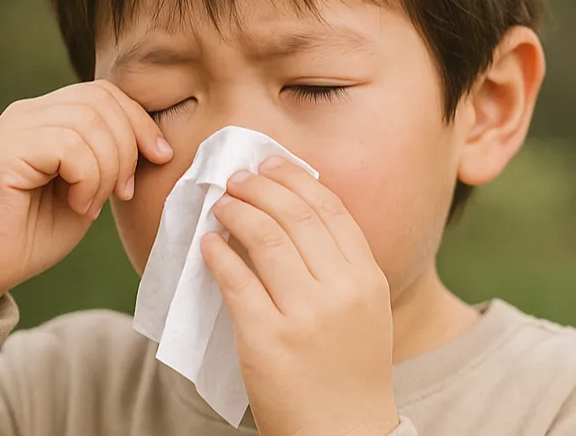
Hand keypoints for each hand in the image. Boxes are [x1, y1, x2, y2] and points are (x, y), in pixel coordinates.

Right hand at [0, 80, 172, 313]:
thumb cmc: (29, 235)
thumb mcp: (86, 190)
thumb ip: (109, 159)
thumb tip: (153, 141)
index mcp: (47, 116)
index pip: (107, 93)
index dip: (140, 123)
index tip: (159, 159)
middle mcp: (29, 113)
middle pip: (103, 101)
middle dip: (128, 147)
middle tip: (120, 192)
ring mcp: (15, 129)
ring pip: (89, 122)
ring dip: (107, 168)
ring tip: (92, 203)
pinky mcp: (5, 153)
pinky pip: (68, 146)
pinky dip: (87, 178)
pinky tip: (77, 205)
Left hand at [202, 157, 398, 435]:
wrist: (342, 433)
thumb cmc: (348, 369)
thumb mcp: (364, 310)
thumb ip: (340, 264)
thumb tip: (293, 210)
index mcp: (367, 278)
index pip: (330, 209)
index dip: (296, 179)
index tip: (271, 166)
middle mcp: (341, 290)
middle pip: (295, 215)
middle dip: (260, 187)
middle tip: (236, 178)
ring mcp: (305, 314)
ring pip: (264, 238)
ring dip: (236, 212)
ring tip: (220, 205)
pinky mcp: (267, 338)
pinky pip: (236, 279)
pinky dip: (217, 253)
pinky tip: (207, 244)